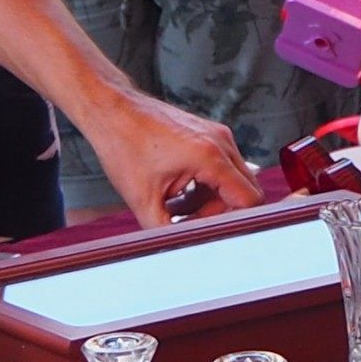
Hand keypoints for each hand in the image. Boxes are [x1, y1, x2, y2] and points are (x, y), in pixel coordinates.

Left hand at [80, 91, 259, 227]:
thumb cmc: (123, 144)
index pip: (250, 200)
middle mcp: (219, 142)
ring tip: (176, 208)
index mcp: (210, 156)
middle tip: (189, 222)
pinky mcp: (206, 135)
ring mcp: (215, 135)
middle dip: (219, 213)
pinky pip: (220, 168)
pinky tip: (177, 194)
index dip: (235, 222)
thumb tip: (181, 249)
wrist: (111, 111)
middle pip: (244, 192)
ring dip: (209, 201)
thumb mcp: (143, 200)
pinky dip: (203, 186)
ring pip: (231, 181)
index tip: (212, 233)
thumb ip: (167, 232)